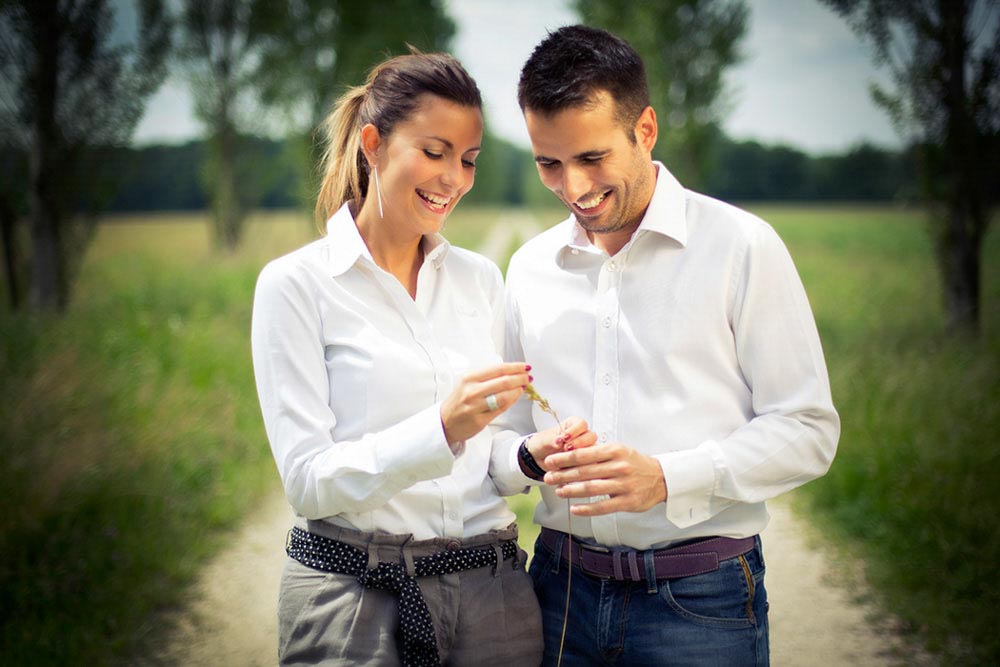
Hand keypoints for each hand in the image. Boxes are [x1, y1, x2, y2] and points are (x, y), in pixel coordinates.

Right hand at [441, 363, 530, 444]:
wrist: (445, 422)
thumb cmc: (459, 401)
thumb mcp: (468, 384)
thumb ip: (487, 378)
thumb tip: (510, 372)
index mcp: (469, 378)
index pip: (497, 369)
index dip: (514, 367)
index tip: (525, 366)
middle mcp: (472, 391)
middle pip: (503, 382)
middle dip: (520, 378)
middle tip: (528, 377)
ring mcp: (476, 407)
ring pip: (504, 396)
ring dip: (518, 390)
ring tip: (524, 386)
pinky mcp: (480, 420)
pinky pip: (501, 409)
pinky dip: (512, 401)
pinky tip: (516, 397)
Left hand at [525, 417, 596, 471]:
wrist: (538, 459)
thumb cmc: (542, 445)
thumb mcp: (543, 441)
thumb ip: (551, 440)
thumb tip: (558, 441)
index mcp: (573, 424)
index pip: (581, 424)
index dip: (574, 431)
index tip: (564, 438)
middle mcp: (582, 436)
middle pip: (591, 436)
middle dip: (579, 443)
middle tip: (567, 449)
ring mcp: (585, 449)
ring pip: (593, 450)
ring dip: (581, 455)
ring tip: (567, 460)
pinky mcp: (585, 462)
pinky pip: (589, 463)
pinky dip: (581, 466)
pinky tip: (570, 468)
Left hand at [543, 442, 666, 515]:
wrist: (661, 478)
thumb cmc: (634, 463)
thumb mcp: (619, 451)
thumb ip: (597, 452)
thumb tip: (569, 454)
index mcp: (615, 450)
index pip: (584, 454)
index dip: (564, 458)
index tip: (549, 461)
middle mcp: (619, 467)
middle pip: (585, 471)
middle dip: (563, 475)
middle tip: (547, 477)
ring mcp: (624, 485)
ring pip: (592, 488)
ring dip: (572, 490)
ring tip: (558, 491)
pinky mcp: (628, 502)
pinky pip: (603, 507)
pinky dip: (587, 509)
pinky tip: (574, 508)